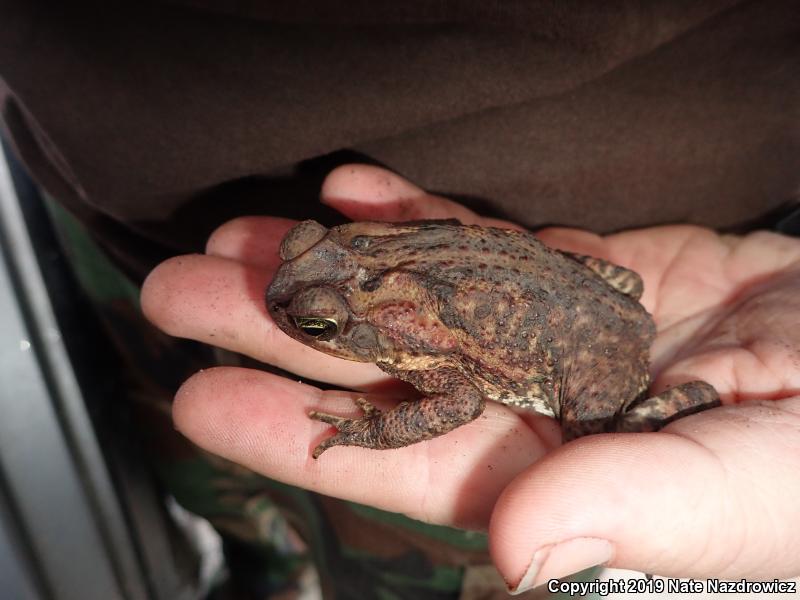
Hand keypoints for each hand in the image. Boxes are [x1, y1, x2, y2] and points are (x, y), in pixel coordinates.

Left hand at [141, 165, 799, 591]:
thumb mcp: (746, 485)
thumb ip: (634, 508)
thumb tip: (518, 548)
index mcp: (559, 470)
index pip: (400, 457)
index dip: (296, 433)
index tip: (204, 398)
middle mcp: (536, 399)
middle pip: (385, 365)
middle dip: (284, 331)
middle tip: (185, 294)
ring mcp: (550, 328)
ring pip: (419, 294)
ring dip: (333, 265)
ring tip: (243, 239)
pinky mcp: (580, 269)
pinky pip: (486, 240)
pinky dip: (420, 212)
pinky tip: (352, 193)